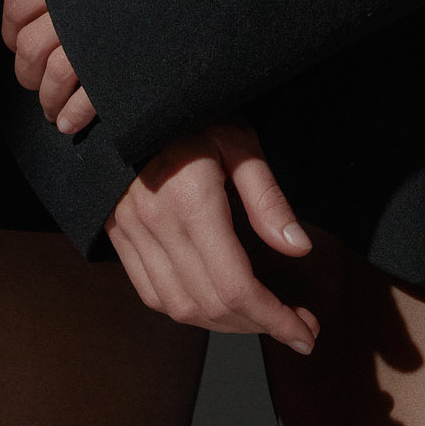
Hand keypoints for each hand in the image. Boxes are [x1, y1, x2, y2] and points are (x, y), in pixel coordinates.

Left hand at [0, 0, 95, 133]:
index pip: (16, 6)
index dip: (9, 29)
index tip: (14, 42)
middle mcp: (76, 9)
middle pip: (29, 47)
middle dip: (26, 71)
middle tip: (34, 80)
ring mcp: (97, 42)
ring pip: (53, 77)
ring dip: (48, 99)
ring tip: (51, 108)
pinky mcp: (118, 70)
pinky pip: (85, 101)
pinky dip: (72, 116)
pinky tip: (68, 122)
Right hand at [107, 122, 320, 353]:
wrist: (125, 94)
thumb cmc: (192, 112)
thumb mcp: (239, 140)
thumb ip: (267, 197)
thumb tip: (297, 248)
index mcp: (191, 201)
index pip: (236, 286)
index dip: (274, 319)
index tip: (306, 332)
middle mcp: (156, 223)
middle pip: (210, 306)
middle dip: (258, 326)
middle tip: (295, 326)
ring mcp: (131, 231)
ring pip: (178, 307)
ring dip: (224, 325)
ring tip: (260, 317)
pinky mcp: (118, 233)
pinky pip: (151, 293)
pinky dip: (186, 309)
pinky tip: (216, 304)